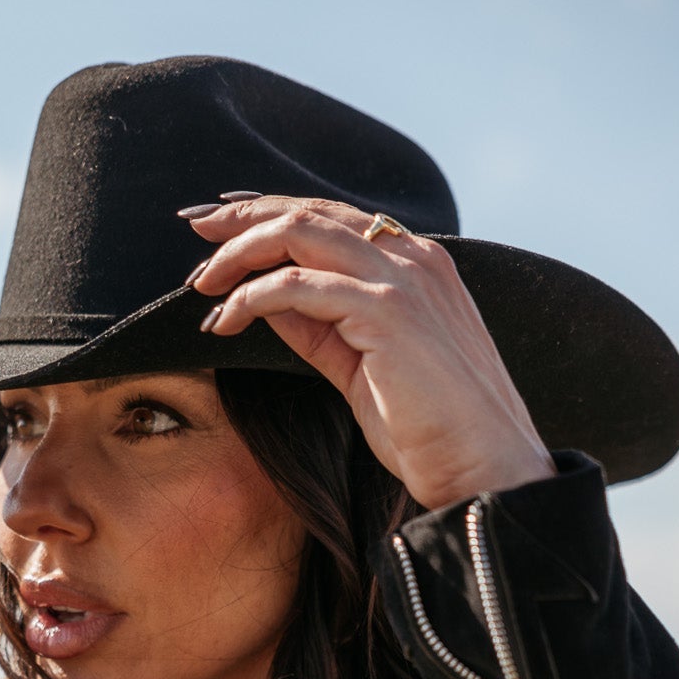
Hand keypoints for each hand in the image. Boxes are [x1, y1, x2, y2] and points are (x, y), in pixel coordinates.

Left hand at [183, 195, 556, 510]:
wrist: (483, 466)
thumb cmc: (430, 430)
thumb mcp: (362, 366)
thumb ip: (322, 327)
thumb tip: (266, 302)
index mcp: (417, 264)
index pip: (332, 218)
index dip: (272, 215)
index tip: (223, 227)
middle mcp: (412, 257)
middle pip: (310, 212)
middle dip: (245, 217)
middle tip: (195, 228)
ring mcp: (402, 278)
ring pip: (299, 233)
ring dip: (238, 253)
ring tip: (201, 282)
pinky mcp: (385, 310)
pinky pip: (297, 285)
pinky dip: (251, 296)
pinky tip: (224, 318)